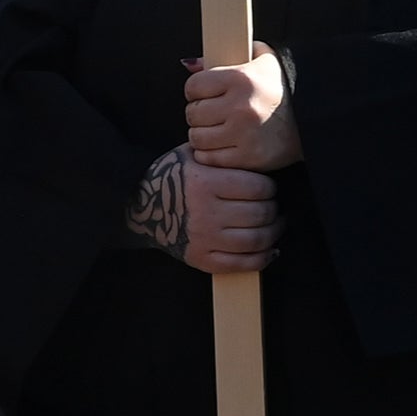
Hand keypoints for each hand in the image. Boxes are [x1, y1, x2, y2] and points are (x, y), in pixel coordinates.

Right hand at [125, 143, 279, 271]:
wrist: (140, 206)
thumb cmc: (170, 175)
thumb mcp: (190, 154)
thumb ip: (219, 153)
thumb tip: (253, 151)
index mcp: (205, 182)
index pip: (257, 187)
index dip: (270, 188)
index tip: (269, 188)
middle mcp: (206, 212)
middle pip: (260, 214)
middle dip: (274, 210)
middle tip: (275, 206)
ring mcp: (204, 238)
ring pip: (255, 240)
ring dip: (273, 233)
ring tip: (276, 226)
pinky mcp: (202, 259)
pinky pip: (241, 264)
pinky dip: (262, 258)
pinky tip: (269, 250)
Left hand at [184, 45, 300, 170]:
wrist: (313, 119)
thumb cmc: (283, 87)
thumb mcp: (262, 60)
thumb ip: (226, 54)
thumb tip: (190, 64)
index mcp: (241, 79)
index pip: (194, 85)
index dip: (196, 89)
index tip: (203, 92)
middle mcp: (241, 107)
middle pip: (192, 113)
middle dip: (199, 112)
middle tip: (211, 112)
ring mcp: (244, 135)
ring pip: (197, 137)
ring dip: (202, 134)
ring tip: (215, 129)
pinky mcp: (248, 158)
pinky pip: (210, 158)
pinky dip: (210, 154)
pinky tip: (222, 145)